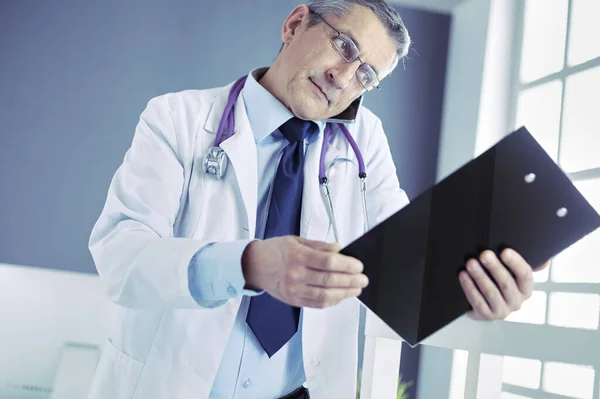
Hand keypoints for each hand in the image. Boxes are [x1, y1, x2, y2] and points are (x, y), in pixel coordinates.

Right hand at [241, 236, 367, 308]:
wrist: (254, 265)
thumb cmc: (275, 250)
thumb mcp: (296, 240)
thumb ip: (319, 246)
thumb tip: (340, 249)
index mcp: (297, 256)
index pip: (328, 262)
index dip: (347, 265)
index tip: (359, 265)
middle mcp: (295, 274)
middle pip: (329, 280)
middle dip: (350, 281)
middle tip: (363, 279)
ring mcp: (294, 290)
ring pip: (325, 295)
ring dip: (344, 293)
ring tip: (356, 290)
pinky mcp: (293, 300)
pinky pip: (317, 304)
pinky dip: (332, 301)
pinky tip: (341, 296)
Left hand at [459, 248, 549, 320]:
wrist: (481, 302)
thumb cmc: (496, 281)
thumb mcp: (511, 272)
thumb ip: (521, 264)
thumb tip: (543, 262)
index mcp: (525, 288)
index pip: (525, 275)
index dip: (515, 263)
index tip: (504, 251)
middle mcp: (516, 301)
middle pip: (507, 283)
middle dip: (494, 267)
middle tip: (484, 254)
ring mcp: (502, 310)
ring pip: (491, 292)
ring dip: (480, 276)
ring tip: (470, 263)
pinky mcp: (487, 315)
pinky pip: (477, 301)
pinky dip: (469, 287)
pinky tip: (463, 275)